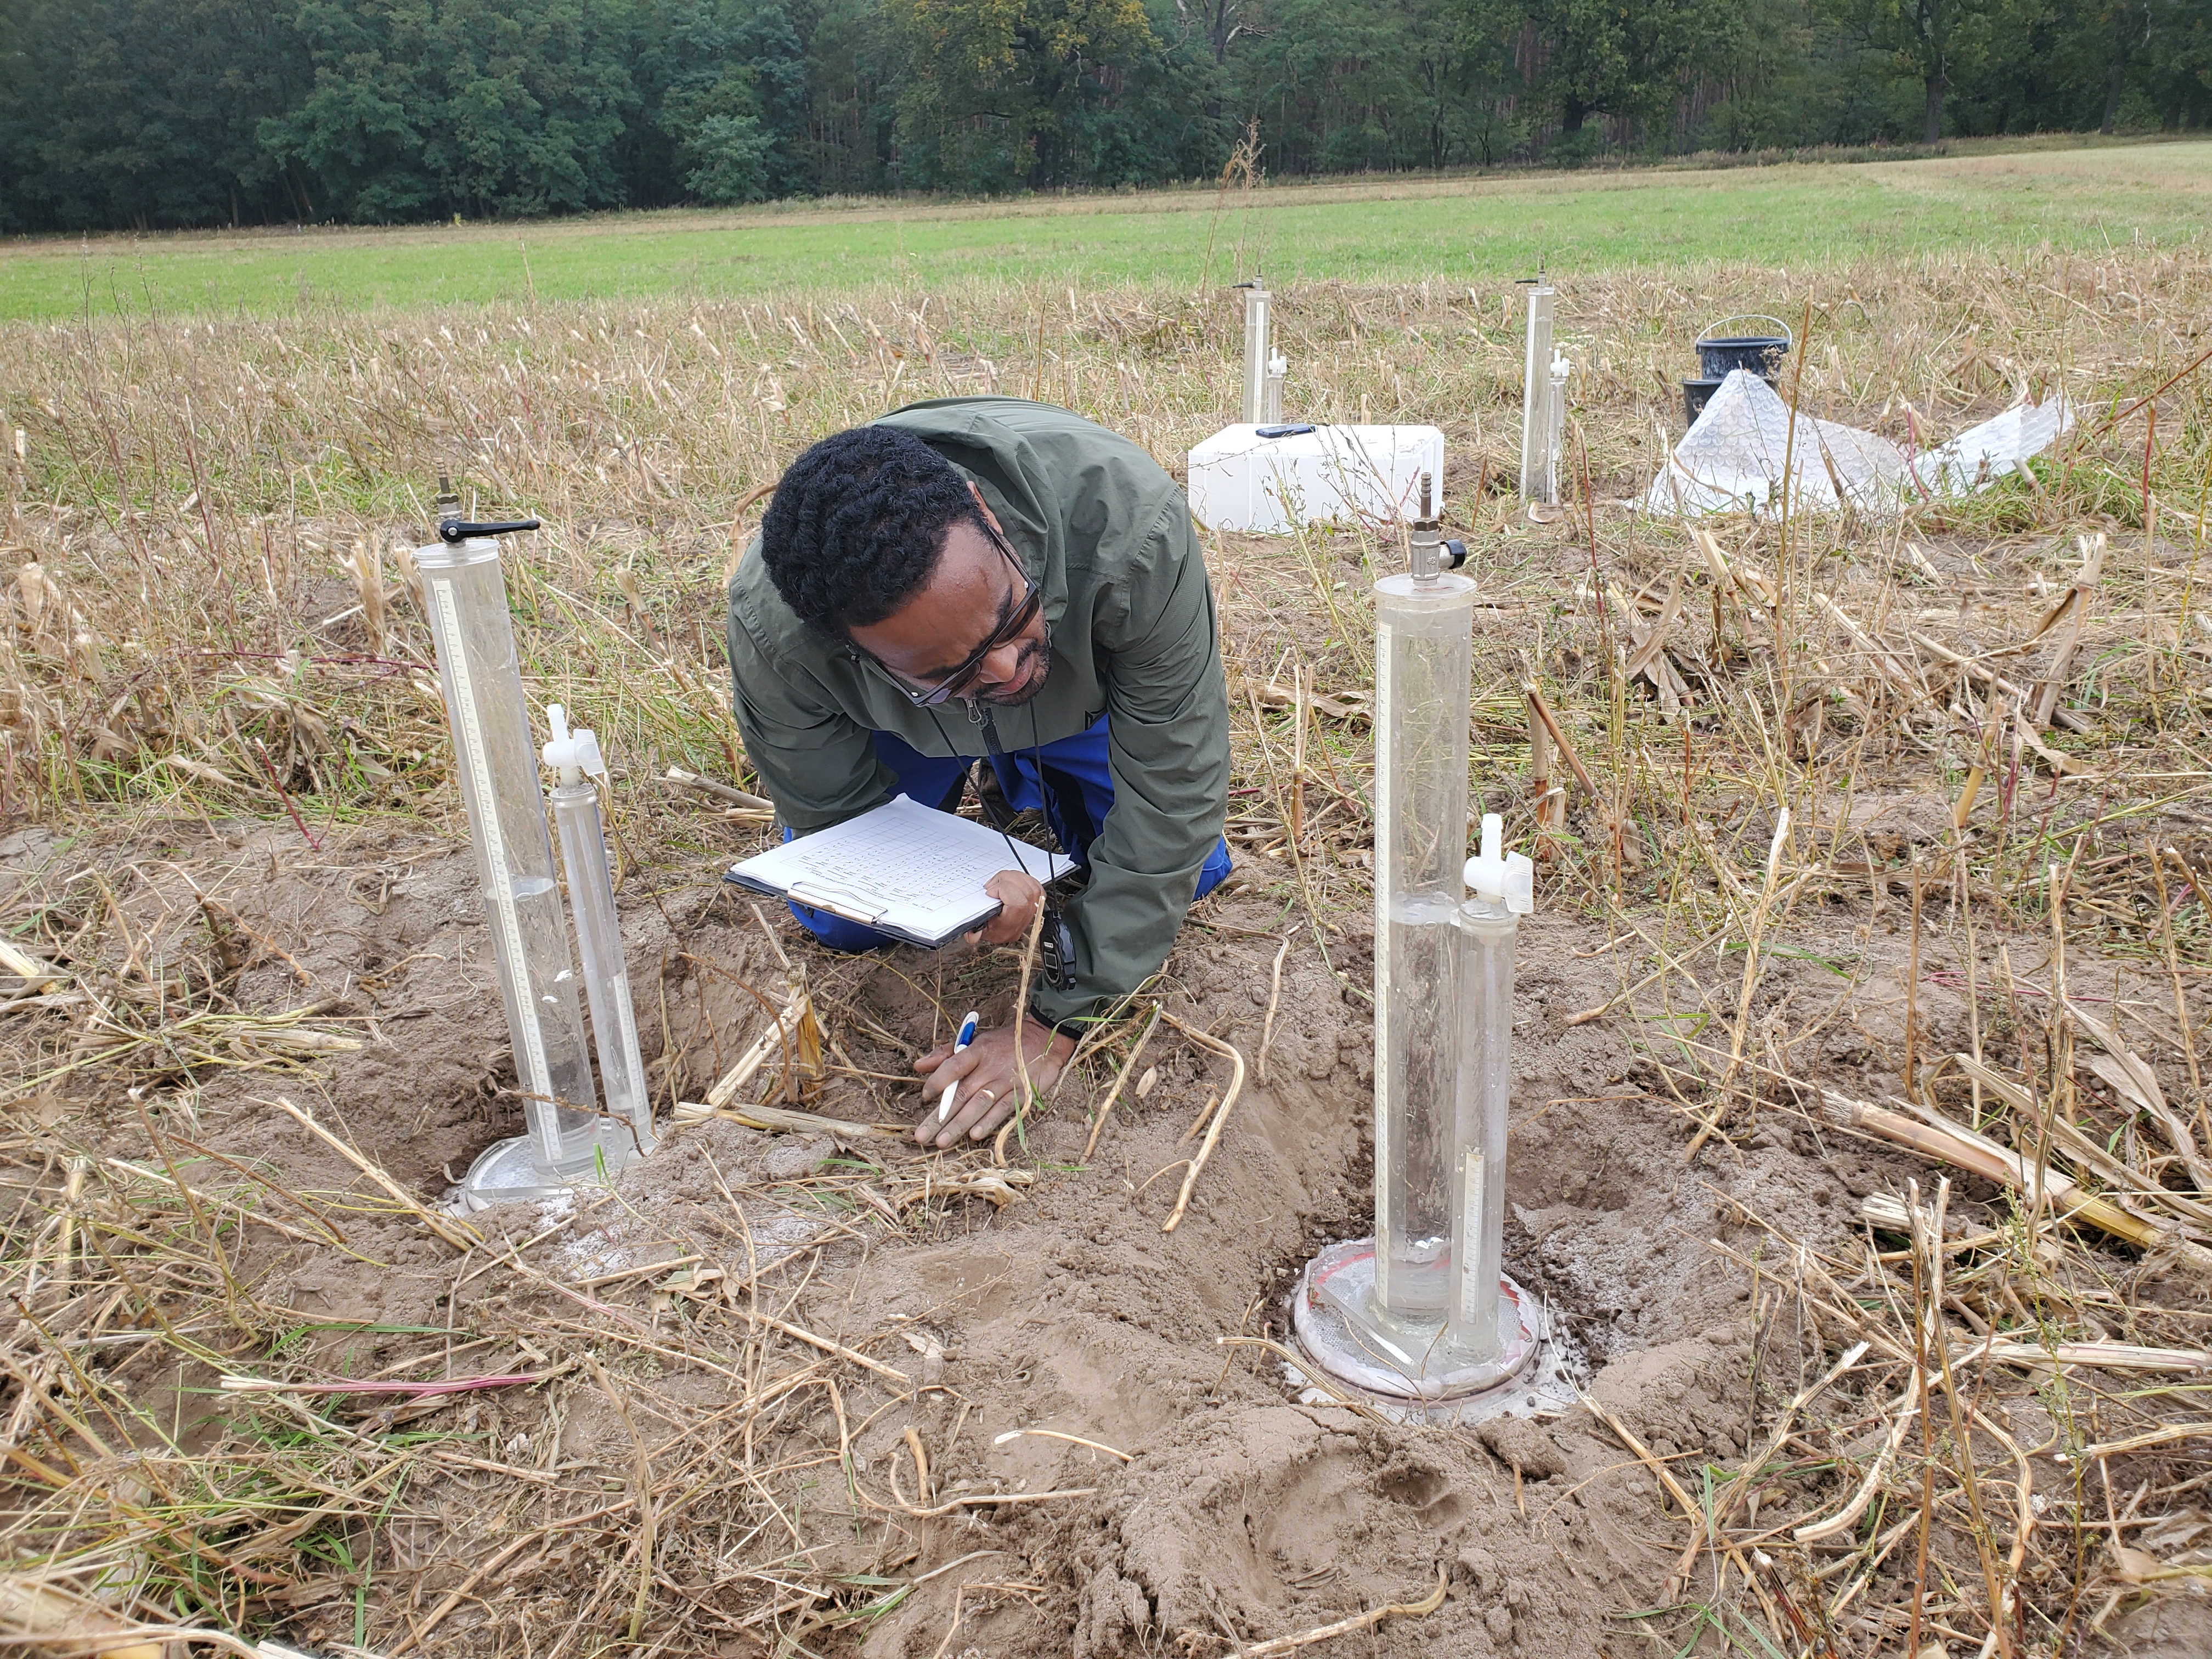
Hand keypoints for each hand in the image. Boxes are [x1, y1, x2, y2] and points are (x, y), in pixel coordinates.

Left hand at [912, 1013, 1074, 1149]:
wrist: (1044, 1039)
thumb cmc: (1004, 1043)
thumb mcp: (976, 1042)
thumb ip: (946, 1054)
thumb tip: (918, 1066)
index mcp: (977, 1052)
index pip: (953, 1066)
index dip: (937, 1081)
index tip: (925, 1096)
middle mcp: (990, 1068)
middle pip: (961, 1094)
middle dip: (940, 1117)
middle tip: (922, 1136)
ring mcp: (1006, 1082)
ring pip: (979, 1106)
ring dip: (959, 1125)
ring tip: (942, 1142)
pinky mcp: (1022, 1094)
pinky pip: (1003, 1110)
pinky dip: (989, 1122)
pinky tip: (975, 1135)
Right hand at [963, 869, 1043, 946]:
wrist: (996, 930)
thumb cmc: (985, 927)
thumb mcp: (975, 931)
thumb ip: (972, 933)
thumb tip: (972, 935)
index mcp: (1006, 929)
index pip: (1018, 905)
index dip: (1004, 890)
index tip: (990, 891)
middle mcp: (1021, 922)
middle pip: (1027, 893)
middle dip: (1008, 880)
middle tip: (993, 884)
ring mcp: (1031, 914)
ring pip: (1033, 888)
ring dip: (1016, 877)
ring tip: (1001, 880)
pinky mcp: (1036, 905)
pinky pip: (1037, 888)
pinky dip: (1025, 879)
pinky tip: (1013, 881)